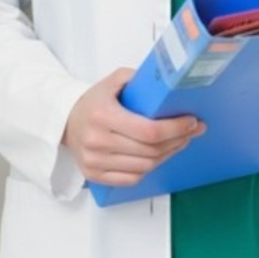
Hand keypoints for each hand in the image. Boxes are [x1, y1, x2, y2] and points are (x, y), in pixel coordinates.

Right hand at [63, 67, 205, 187]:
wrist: (66, 121)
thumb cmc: (94, 101)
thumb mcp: (114, 81)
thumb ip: (139, 79)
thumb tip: (169, 85)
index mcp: (103, 115)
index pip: (148, 131)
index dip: (175, 129)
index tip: (191, 122)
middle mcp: (97, 141)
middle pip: (150, 150)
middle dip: (178, 140)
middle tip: (192, 130)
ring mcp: (94, 161)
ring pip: (145, 166)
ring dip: (168, 155)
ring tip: (178, 142)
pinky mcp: (94, 175)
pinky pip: (132, 178)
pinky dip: (150, 168)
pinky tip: (158, 155)